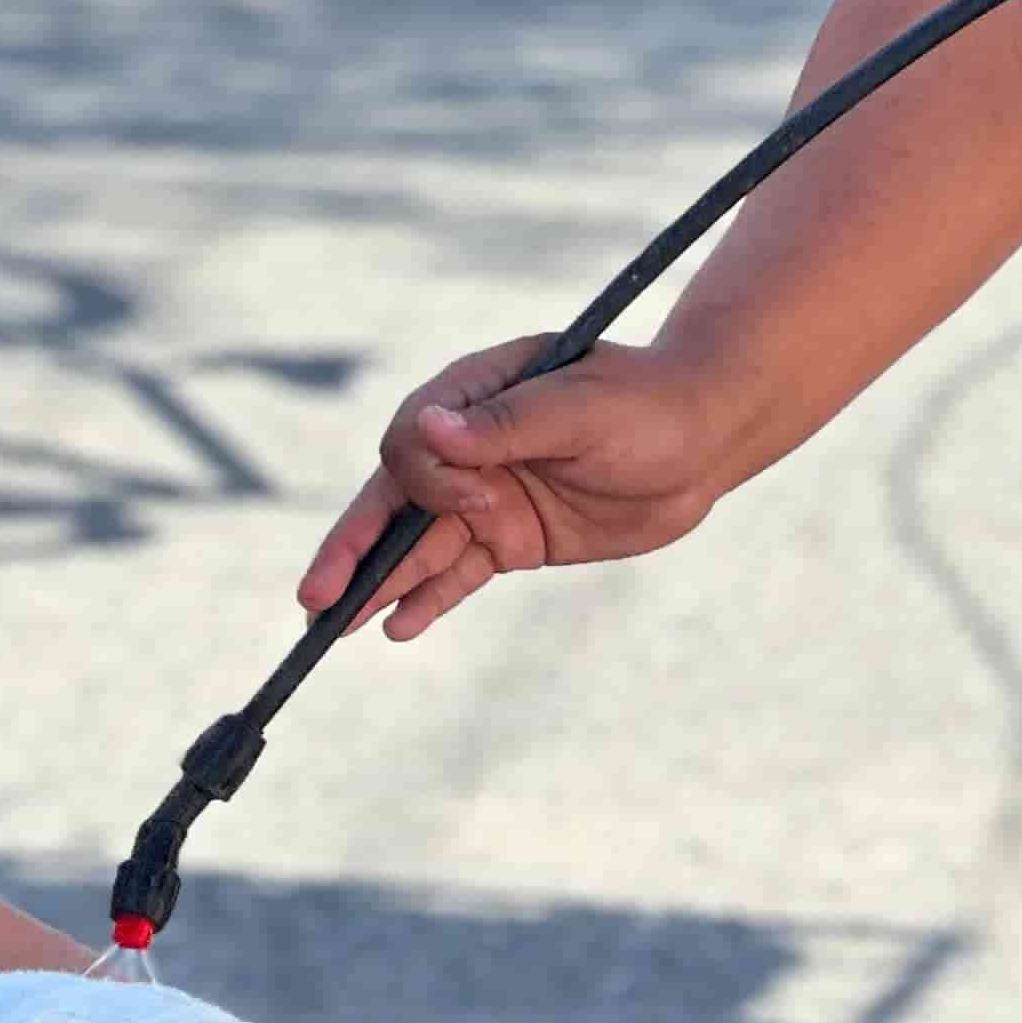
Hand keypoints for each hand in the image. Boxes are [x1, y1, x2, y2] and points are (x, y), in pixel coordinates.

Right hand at [295, 336, 731, 642]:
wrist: (707, 440)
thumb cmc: (649, 406)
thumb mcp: (581, 409)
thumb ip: (505, 424)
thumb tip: (429, 428)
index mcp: (476, 393)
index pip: (412, 440)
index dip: (427, 479)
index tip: (477, 503)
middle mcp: (471, 447)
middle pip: (395, 500)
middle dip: (354, 548)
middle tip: (314, 597)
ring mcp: (489, 495)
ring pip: (419, 545)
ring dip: (377, 585)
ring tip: (331, 628)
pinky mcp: (513, 538)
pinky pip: (458, 574)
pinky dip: (427, 600)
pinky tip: (395, 628)